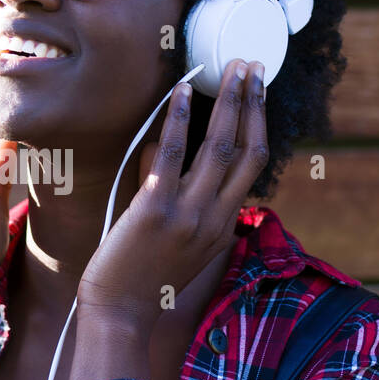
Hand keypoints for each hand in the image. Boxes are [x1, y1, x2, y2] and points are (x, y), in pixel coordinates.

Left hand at [76, 58, 268, 329]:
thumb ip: (182, 199)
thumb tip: (168, 149)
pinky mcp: (156, 209)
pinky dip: (179, 118)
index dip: (259, 123)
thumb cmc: (140, 279)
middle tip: (253, 66)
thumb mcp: (180, 242)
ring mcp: (188, 214)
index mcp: (224, 226)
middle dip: (253, 103)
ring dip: (228, 102)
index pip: (253, 165)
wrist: (119, 313)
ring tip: (230, 68)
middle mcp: (214, 218)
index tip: (258, 93)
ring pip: (219, 146)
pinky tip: (181, 91)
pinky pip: (173, 154)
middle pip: (247, 149)